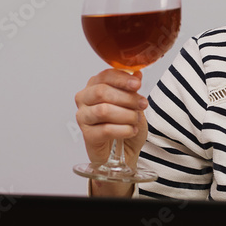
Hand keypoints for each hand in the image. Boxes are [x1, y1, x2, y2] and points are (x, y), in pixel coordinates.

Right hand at [74, 69, 148, 195]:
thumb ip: (132, 89)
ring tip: (136, 119)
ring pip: (103, 110)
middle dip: (127, 98)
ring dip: (126, 114)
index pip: (105, 76)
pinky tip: (132, 130)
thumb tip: (137, 74)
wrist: (123, 151)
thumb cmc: (125, 124)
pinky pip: (105, 130)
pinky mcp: (87, 135)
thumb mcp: (133, 103)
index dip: (122, 79)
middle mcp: (84, 99)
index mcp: (94, 86)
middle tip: (142, 104)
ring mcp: (83, 117)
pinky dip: (123, 129)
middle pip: (102, 92)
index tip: (137, 84)